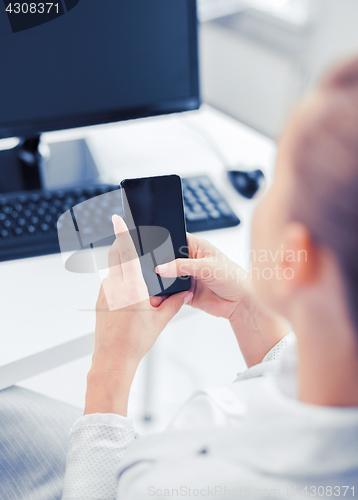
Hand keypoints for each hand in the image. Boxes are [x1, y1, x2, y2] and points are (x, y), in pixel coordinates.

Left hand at [85, 215, 191, 414]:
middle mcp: (115, 286)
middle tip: (131, 240)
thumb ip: (174, 302)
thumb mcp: (160, 321)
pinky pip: (110, 282)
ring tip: (137, 280)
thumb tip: (184, 292)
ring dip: (123, 266)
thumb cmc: (134, 342)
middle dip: (122, 244)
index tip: (118, 219)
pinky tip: (129, 296)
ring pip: (113, 269)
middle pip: (116, 255)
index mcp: (132, 287)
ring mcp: (104, 292)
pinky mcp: (99, 299)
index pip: (126, 252)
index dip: (122, 233)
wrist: (112, 359)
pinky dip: (119, 281)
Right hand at [156, 233, 288, 365]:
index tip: (151, 249)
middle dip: (159, 265)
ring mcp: (186, 277)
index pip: (174, 239)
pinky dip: (165, 295)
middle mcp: (189, 260)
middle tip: (152, 270)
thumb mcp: (207, 267)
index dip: (163, 242)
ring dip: (161, 282)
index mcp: (196, 246)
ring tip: (155, 284)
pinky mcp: (184, 292)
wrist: (241, 303)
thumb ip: (183, 266)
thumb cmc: (233, 278)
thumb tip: (162, 267)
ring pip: (166, 277)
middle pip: (166, 260)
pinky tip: (162, 296)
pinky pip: (170, 293)